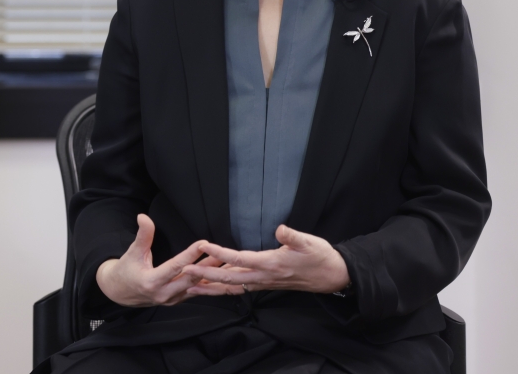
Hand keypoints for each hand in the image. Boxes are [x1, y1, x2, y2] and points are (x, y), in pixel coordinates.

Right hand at [95, 214, 239, 306]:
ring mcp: (170, 300)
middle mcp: (163, 294)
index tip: (203, 243)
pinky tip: (216, 277)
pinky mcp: (175, 301)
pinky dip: (205, 285)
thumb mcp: (132, 252)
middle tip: (222, 253)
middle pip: (190, 278)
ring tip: (224, 265)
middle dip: (207, 265)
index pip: (175, 266)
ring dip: (210, 276)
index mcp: (151, 281)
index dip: (190, 254)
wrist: (119, 292)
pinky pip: (193, 293)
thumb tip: (143, 217)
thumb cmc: (126, 270)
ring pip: (195, 288)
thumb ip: (143, 236)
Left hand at [181, 224, 350, 295]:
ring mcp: (264, 282)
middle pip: (230, 278)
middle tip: (184, 271)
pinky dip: (224, 287)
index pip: (240, 259)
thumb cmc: (321, 257)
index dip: (220, 254)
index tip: (203, 246)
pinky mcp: (266, 283)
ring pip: (233, 287)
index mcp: (271, 264)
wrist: (333, 276)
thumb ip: (293, 237)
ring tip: (190, 286)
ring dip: (211, 286)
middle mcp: (265, 277)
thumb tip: (280, 229)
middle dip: (206, 276)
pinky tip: (214, 285)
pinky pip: (240, 288)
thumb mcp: (310, 242)